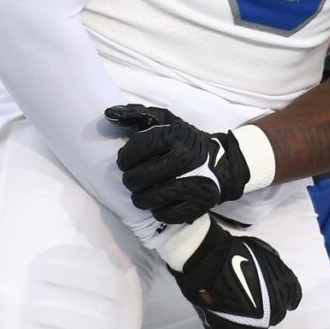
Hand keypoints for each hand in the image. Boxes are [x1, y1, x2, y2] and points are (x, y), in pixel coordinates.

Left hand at [106, 104, 250, 223]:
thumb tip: (108, 114)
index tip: (125, 161)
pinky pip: (164, 214)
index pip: (137, 148)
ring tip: (143, 190)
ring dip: (139, 197)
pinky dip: (156, 210)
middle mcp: (185, 159)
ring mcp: (193, 184)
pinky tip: (159, 201)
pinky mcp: (197, 205)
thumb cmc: (186, 141)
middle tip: (133, 178)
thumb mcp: (166, 122)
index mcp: (176, 136)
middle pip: (139, 177)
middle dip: (130, 179)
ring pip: (148, 199)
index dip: (124, 158)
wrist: (221, 164)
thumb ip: (136, 115)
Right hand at [167, 220, 302, 328]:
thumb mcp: (265, 252)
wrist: (211, 263)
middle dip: (265, 308)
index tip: (271, 292)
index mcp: (285, 292)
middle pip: (274, 316)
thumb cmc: (238, 253)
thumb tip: (274, 279)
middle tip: (249, 298)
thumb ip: (275, 269)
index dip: (281, 294)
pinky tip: (224, 322)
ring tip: (235, 311)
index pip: (292, 299)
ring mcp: (253, 327)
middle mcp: (274, 313)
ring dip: (249, 323)